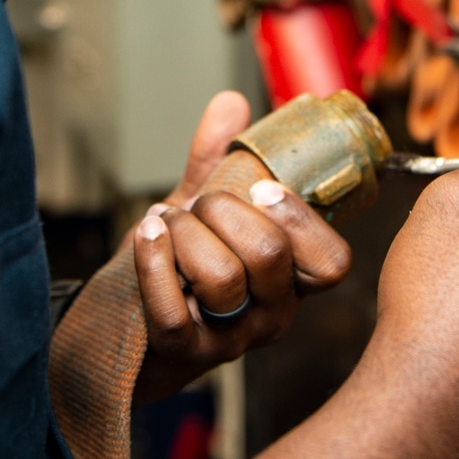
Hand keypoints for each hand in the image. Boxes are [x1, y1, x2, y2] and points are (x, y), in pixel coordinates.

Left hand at [130, 92, 351, 402]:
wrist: (127, 324)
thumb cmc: (181, 266)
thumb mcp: (206, 212)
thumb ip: (220, 162)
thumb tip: (232, 103)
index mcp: (293, 279)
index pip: (332, 263)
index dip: (300, 218)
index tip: (261, 188)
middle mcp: (272, 315)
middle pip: (270, 255)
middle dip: (223, 209)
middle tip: (199, 204)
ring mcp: (231, 339)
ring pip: (222, 278)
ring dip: (185, 232)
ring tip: (165, 221)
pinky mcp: (183, 355)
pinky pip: (174, 311)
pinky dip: (154, 261)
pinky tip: (147, 232)